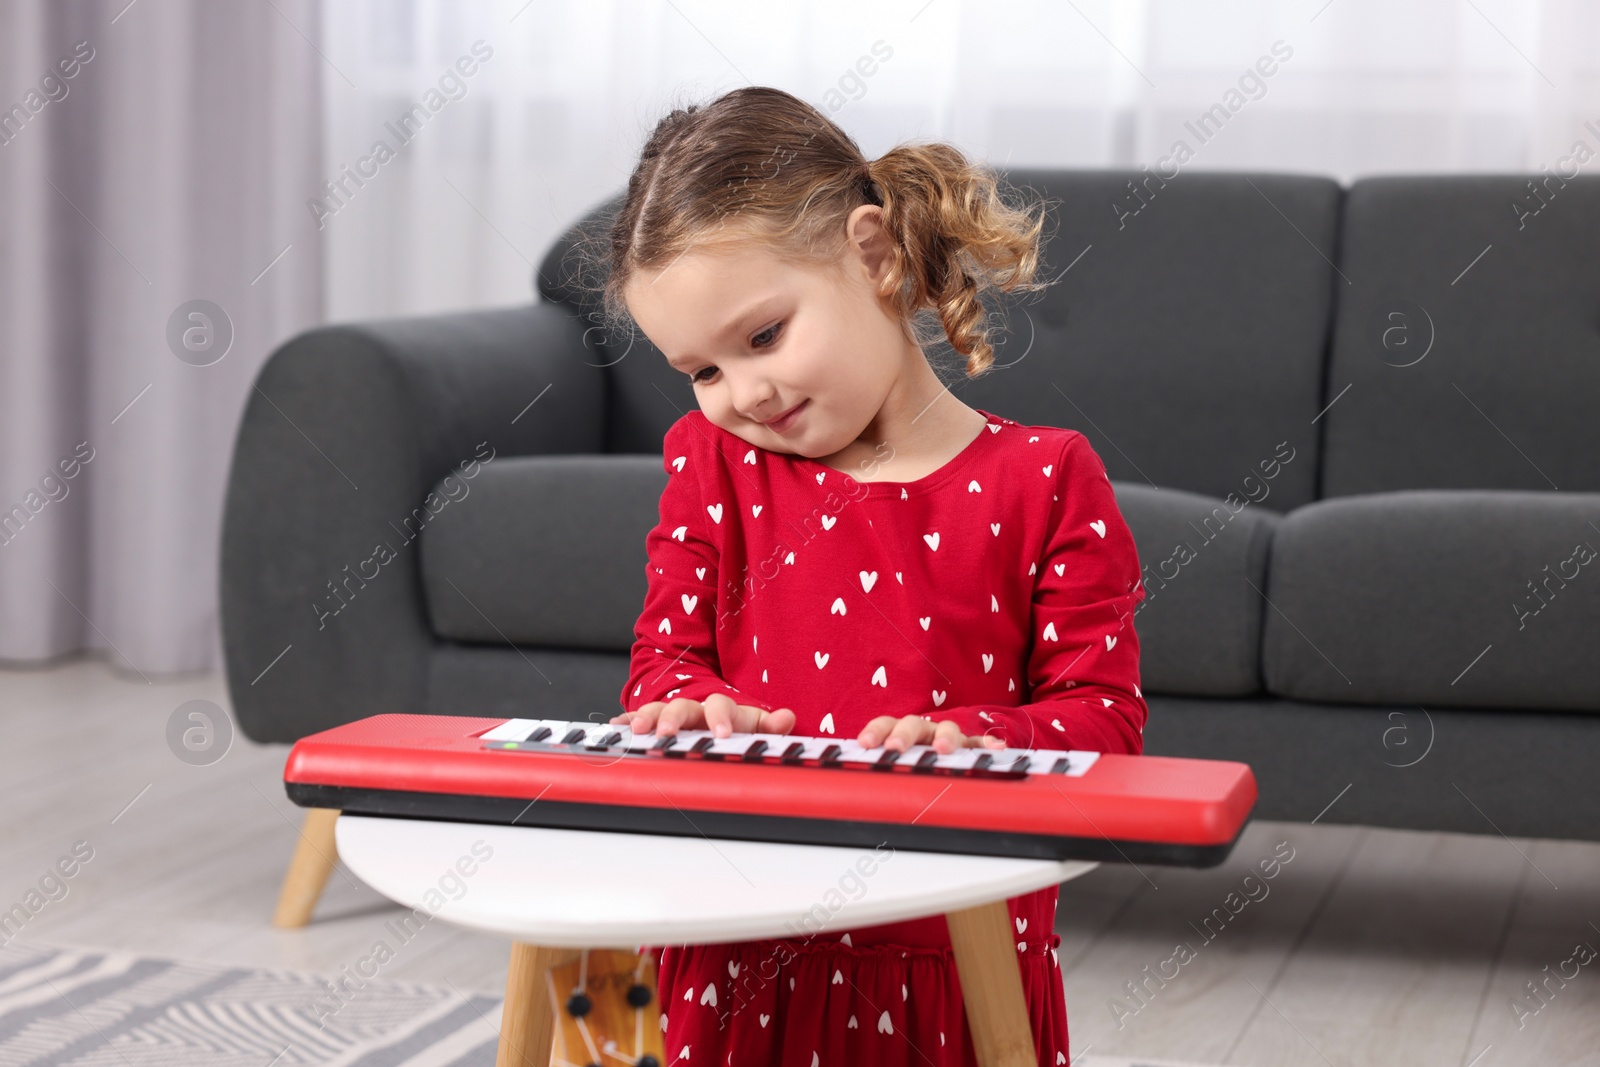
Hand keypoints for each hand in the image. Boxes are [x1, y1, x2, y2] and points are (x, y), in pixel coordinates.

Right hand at [611, 692, 795, 738]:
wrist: (709, 712)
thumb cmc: (733, 723)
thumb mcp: (754, 724)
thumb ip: (770, 724)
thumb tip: (788, 718)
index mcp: (719, 708)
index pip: (720, 707)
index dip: (720, 719)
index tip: (721, 735)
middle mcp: (693, 708)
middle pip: (681, 708)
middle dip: (672, 720)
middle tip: (666, 736)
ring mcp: (671, 714)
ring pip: (656, 712)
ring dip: (645, 720)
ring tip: (635, 732)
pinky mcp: (653, 722)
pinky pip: (637, 718)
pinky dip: (626, 722)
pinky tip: (615, 728)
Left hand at [857, 714, 1007, 755]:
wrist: (938, 747)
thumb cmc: (911, 755)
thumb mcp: (891, 757)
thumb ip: (875, 762)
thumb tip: (849, 770)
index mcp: (900, 730)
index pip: (885, 723)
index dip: (875, 731)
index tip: (866, 744)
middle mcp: (923, 729)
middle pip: (913, 723)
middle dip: (904, 734)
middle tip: (895, 747)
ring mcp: (946, 736)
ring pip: (946, 729)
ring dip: (944, 737)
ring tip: (944, 748)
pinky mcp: (968, 746)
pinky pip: (978, 744)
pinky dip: (986, 745)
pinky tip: (995, 748)